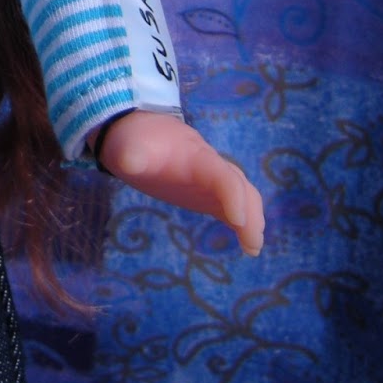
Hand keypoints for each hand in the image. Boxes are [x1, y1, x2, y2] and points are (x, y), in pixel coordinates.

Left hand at [92, 111, 264, 255]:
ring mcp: (212, 180)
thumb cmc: (136, 140)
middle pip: (240, 185)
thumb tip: (129, 163)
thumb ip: (132, 155)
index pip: (222, 174)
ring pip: (243, 194)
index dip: (232, 196)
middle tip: (252, 244)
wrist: (140, 134)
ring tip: (252, 248)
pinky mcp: (208, 193)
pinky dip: (244, 223)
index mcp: (195, 156)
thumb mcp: (130, 146)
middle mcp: (211, 167)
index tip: (237, 221)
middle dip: (251, 212)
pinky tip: (248, 246)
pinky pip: (233, 205)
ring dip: (253, 219)